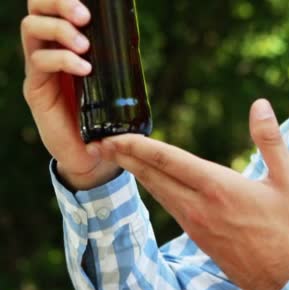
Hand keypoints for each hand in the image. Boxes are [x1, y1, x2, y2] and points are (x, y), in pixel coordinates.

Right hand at [21, 0, 120, 189]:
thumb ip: (119, 63)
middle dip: (59, 3)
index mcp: (67, 44)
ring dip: (60, 30)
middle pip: (36, 8)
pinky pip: (39, 62)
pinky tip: (83, 69)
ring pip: (32, 29)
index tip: (92, 4)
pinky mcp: (36, 89)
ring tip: (85, 46)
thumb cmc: (106, 116)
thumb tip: (136, 41)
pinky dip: (62, 59)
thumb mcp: (115, 84)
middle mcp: (49, 50)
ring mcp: (40, 69)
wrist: (92, 155)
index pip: (55, 7)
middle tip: (84, 16)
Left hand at [95, 99, 288, 289]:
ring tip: (120, 158)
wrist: (287, 278)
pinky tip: (154, 185)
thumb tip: (259, 105)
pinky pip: (170, 208)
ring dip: (137, 174)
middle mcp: (200, 207)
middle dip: (124, 157)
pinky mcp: (199, 239)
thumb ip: (270, 139)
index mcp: (219, 188)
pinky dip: (156, 191)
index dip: (138, 145)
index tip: (114, 135)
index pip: (169, 160)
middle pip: (153, 177)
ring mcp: (196, 226)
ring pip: (158, 194)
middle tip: (100, 142)